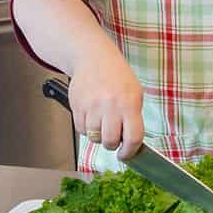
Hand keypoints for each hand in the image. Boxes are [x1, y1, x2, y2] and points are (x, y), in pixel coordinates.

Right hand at [69, 44, 143, 158]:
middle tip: (113, 137)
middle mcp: (111, 106)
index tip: (126, 155)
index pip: (134, 137)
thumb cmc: (117, 76)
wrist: (93, 58)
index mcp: (130, 103)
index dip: (130, 151)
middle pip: (111, 141)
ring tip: (102, 122)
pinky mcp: (77, 106)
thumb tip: (132, 143)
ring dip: (98, 136)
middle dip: (112, 144)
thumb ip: (134, 117)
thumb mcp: (135, 93)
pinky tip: (91, 116)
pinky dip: (86, 128)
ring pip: (94, 138)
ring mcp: (92, 106)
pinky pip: (81, 130)